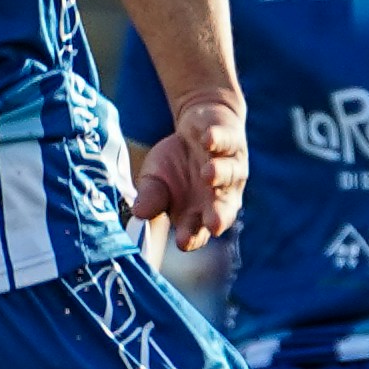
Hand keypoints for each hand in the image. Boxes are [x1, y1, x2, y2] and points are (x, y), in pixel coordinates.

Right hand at [129, 91, 248, 250]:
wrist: (194, 128)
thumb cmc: (173, 163)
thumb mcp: (154, 180)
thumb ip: (150, 196)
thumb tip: (138, 212)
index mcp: (198, 213)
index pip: (197, 232)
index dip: (192, 237)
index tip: (183, 241)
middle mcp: (220, 195)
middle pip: (224, 210)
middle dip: (218, 216)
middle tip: (214, 223)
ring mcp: (230, 167)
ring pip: (229, 174)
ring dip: (219, 173)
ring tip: (207, 174)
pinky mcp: (230, 141)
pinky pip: (226, 141)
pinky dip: (217, 140)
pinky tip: (207, 139)